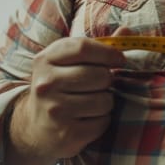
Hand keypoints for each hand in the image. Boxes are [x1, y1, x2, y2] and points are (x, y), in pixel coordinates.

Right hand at [7, 36, 125, 164]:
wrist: (36, 126)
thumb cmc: (62, 86)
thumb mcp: (71, 61)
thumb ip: (100, 46)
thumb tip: (128, 30)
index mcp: (45, 59)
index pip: (83, 47)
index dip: (109, 53)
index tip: (119, 59)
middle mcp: (45, 84)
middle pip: (99, 75)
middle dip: (107, 80)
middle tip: (98, 85)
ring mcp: (54, 110)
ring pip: (105, 100)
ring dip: (106, 101)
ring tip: (91, 102)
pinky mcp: (66, 133)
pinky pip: (103, 121)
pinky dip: (102, 120)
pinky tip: (86, 119)